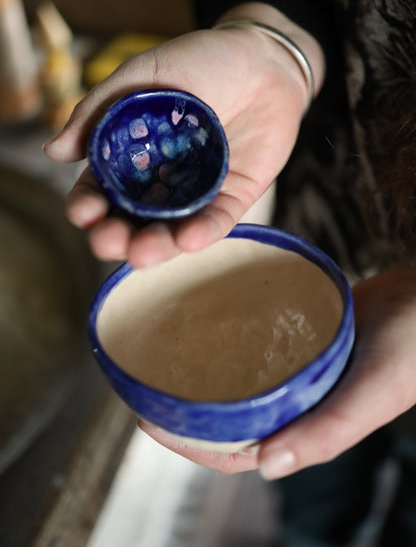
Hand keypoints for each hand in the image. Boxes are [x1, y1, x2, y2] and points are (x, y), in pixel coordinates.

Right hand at [43, 13, 311, 266]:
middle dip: (116, 237)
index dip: (88, 206)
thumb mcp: (142, 74)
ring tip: (142, 254)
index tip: (84, 212)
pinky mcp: (233, 197)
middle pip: (131, 220)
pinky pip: (216, 221)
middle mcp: (159, 182)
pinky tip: (187, 239)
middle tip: (109, 241)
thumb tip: (52, 152)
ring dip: (155, 247)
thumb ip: (98, 110)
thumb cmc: (200, 61)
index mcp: (131, 156)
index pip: (101, 191)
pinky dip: (201, 233)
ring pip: (170, 230)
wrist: (265, 58)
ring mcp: (196, 192)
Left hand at [139, 269, 415, 476]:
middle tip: (146, 380)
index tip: (148, 417)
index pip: (235, 450)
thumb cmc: (413, 349)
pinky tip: (209, 319)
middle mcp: (296, 403)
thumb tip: (266, 467)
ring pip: (240, 379)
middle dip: (185, 407)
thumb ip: (327, 432)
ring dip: (203, 371)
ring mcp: (297, 371)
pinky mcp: (301, 340)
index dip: (189, 443)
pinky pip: (256, 344)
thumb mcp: (373, 392)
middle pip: (229, 415)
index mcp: (308, 427)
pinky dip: (230, 339)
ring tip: (166, 349)